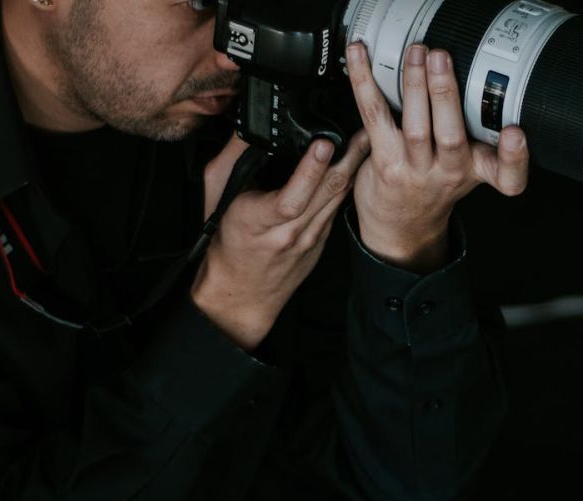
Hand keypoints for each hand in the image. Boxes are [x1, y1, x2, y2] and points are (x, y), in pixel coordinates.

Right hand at [191, 130, 370, 350]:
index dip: (310, 171)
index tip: (324, 144)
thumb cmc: (226, 243)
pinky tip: (356, 166)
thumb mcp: (215, 195)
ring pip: (337, 198)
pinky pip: (336, 207)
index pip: (291, 198)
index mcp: (259, 222)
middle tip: (364, 130)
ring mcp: (310, 239)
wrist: (242, 293)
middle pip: (326, 193)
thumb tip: (250, 126)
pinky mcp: (321, 240)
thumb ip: (232, 158)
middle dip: (348, 158)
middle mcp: (289, 232)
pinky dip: (346, 184)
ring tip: (367, 140)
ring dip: (354, 168)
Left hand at [345, 43, 529, 272]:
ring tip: (414, 55)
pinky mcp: (385, 162)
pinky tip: (359, 57)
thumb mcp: (466, 166)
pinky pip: (375, 116)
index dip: (514, 156)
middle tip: (441, 58)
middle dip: (445, 93)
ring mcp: (415, 170)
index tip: (515, 133)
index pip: (507, 176)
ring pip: (415, 127)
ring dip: (413, 85)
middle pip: (451, 136)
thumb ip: (474, 131)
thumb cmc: (433, 185)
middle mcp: (449, 172)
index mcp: (477, 171)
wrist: (401, 227)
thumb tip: (463, 70)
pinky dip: (365, 82)